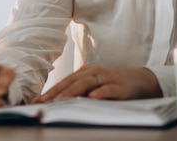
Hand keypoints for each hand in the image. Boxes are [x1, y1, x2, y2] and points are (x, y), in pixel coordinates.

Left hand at [34, 65, 161, 103]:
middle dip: (55, 93)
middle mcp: (93, 73)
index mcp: (84, 73)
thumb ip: (79, 93)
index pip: (63, 83)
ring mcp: (107, 78)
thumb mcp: (94, 87)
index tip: (35, 102)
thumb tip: (57, 104)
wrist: (142, 81)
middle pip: (71, 82)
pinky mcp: (120, 87)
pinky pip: (108, 89)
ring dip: (71, 93)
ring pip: (86, 84)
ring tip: (58, 102)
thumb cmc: (113, 86)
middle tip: (41, 104)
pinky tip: (91, 99)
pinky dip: (99, 93)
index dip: (49, 92)